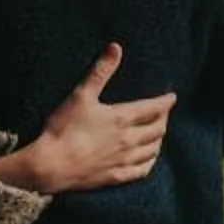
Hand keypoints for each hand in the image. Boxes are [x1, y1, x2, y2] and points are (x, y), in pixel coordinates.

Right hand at [0, 45, 174, 195]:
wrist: (51, 165)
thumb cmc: (64, 128)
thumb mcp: (81, 94)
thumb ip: (100, 71)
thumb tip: (116, 47)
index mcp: (122, 118)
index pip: (154, 108)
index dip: (166, 102)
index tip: (172, 97)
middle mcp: (129, 140)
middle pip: (157, 129)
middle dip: (164, 119)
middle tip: (163, 113)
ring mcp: (124, 160)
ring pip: (153, 150)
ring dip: (159, 140)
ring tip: (158, 134)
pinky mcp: (116, 176)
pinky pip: (142, 171)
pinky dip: (150, 162)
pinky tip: (149, 159)